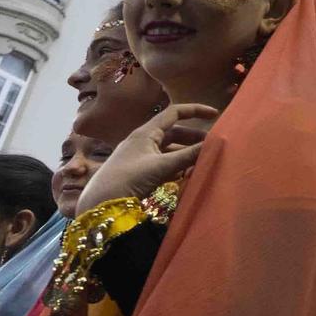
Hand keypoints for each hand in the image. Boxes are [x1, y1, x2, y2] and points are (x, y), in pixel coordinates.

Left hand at [77, 104, 216, 212]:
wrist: (99, 204)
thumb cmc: (128, 179)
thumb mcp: (162, 166)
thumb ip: (189, 156)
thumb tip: (216, 144)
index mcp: (146, 132)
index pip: (174, 113)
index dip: (195, 111)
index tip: (214, 115)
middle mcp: (143, 141)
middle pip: (174, 133)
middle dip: (194, 138)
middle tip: (212, 146)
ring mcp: (140, 157)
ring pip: (169, 150)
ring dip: (186, 154)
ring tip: (202, 162)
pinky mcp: (139, 172)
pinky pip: (163, 163)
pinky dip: (177, 166)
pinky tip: (186, 175)